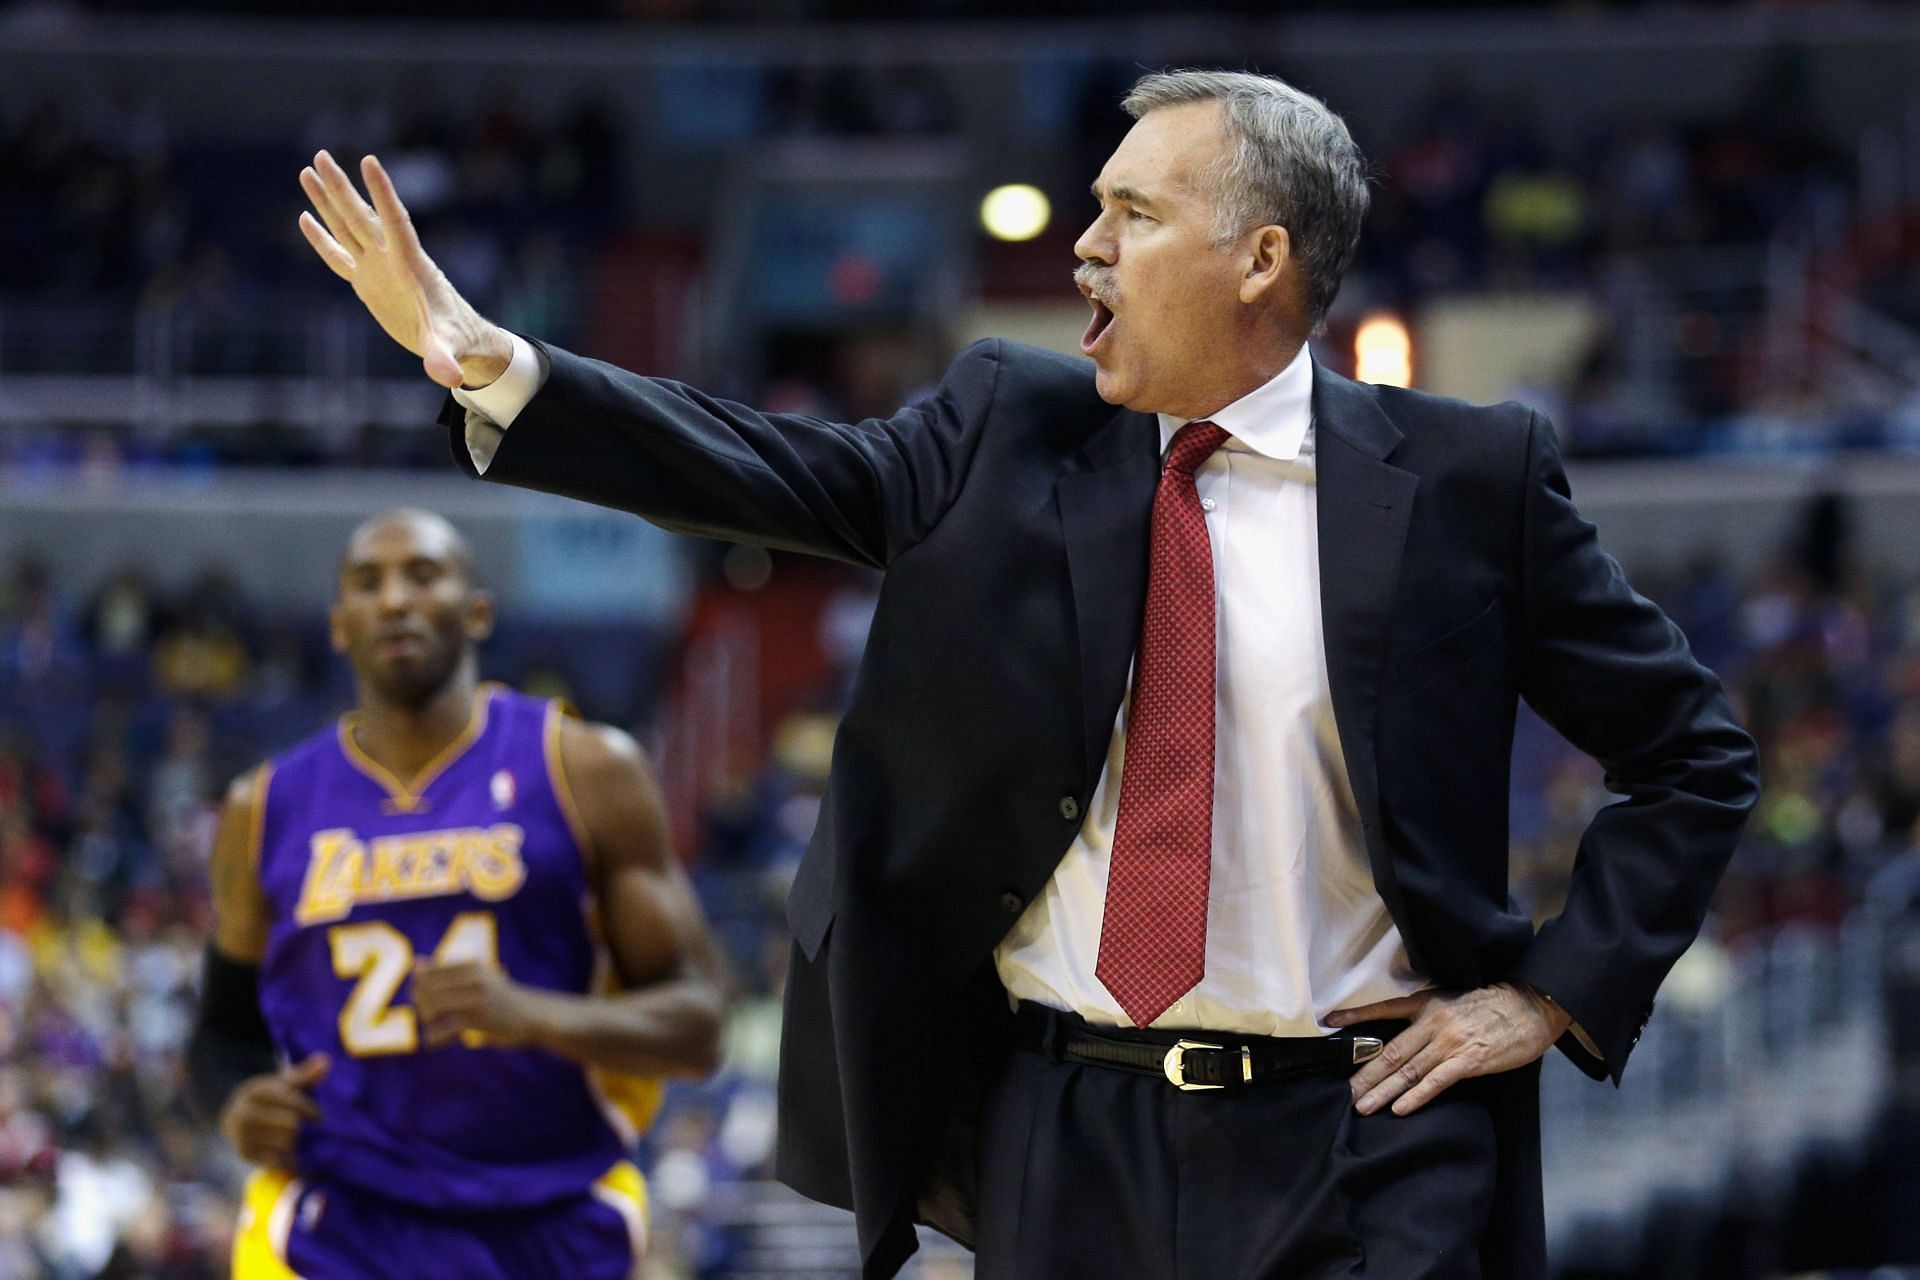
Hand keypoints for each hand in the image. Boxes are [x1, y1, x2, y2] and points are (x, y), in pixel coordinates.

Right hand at [218, 1052, 328, 1168]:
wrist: (235, 1120)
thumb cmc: (269, 1099)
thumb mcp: (284, 1083)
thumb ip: (305, 1074)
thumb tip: (326, 1060)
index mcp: (255, 1091)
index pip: (290, 1101)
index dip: (309, 1109)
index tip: (319, 1116)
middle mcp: (244, 1113)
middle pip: (290, 1124)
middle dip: (305, 1127)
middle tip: (314, 1130)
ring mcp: (241, 1134)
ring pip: (285, 1142)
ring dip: (299, 1143)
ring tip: (304, 1140)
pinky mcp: (244, 1154)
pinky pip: (276, 1160)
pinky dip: (289, 1158)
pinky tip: (294, 1154)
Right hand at [296, 150, 510, 389]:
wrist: (457, 339)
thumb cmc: (457, 339)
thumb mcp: (449, 349)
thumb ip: (444, 360)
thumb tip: (449, 378)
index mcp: (411, 265)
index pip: (395, 221)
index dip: (382, 193)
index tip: (368, 161)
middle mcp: (391, 259)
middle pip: (361, 217)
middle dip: (341, 188)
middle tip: (321, 155)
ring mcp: (377, 268)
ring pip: (347, 228)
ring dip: (329, 201)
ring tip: (309, 169)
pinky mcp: (367, 282)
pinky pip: (339, 255)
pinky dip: (322, 239)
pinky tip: (304, 217)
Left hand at [410, 959, 539, 1048]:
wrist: (533, 1015)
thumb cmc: (500, 997)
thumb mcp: (476, 978)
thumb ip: (446, 971)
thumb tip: (416, 962)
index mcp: (469, 966)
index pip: (425, 975)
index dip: (419, 993)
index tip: (429, 1005)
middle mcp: (473, 977)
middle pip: (425, 990)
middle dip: (422, 1008)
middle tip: (432, 1021)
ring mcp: (477, 997)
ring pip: (433, 1007)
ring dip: (429, 1022)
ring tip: (436, 1031)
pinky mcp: (480, 1018)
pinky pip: (445, 1027)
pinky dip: (435, 1037)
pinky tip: (436, 1042)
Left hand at [1329, 982, 1570, 1116]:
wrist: (1529, 1007)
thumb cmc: (1491, 1006)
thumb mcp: (1452, 1001)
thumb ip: (1427, 1017)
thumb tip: (1404, 1035)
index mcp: (1426, 1003)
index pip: (1384, 1009)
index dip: (1357, 1017)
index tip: (1332, 1022)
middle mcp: (1432, 1022)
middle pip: (1390, 1051)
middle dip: (1364, 1074)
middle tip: (1345, 1092)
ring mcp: (1449, 1042)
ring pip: (1408, 1070)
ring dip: (1383, 1091)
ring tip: (1363, 1106)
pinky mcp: (1468, 1061)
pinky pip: (1436, 1081)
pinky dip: (1416, 1096)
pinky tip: (1400, 1108)